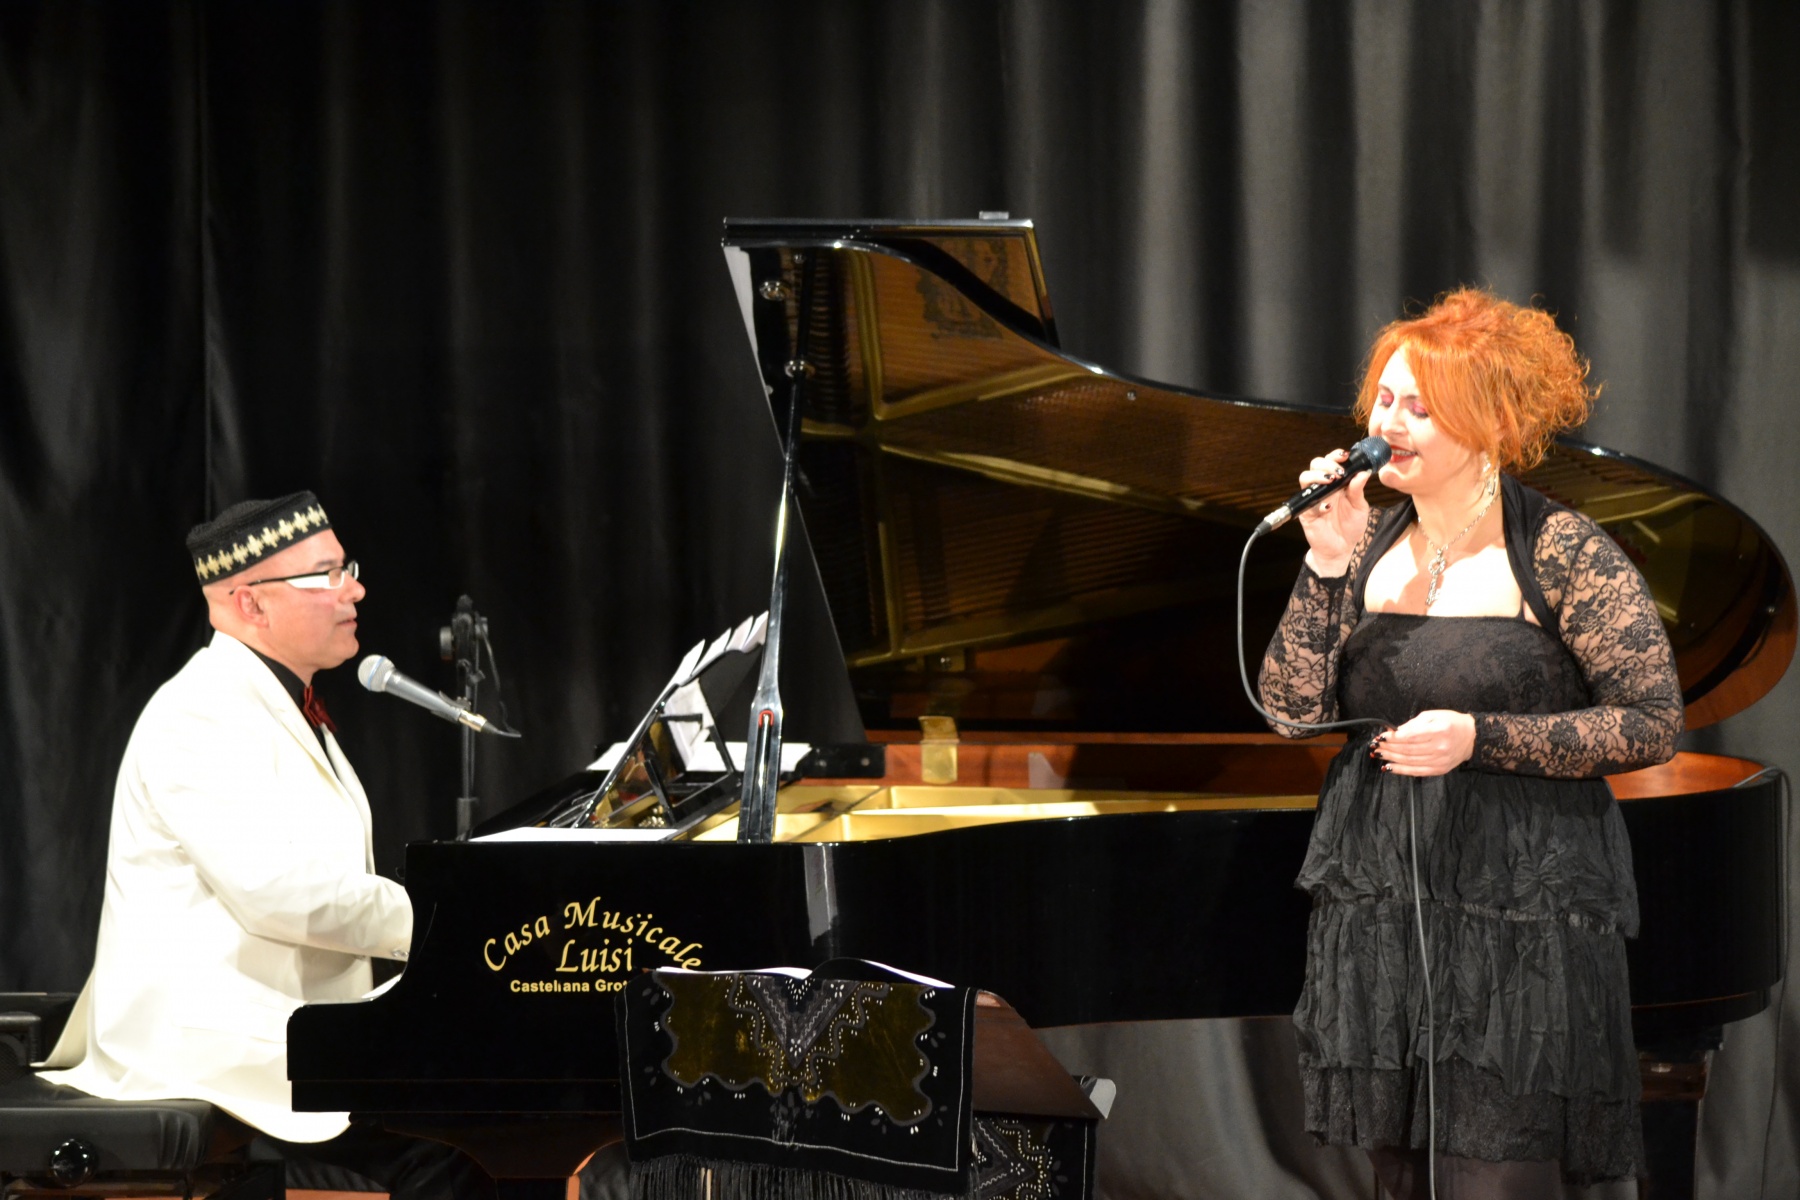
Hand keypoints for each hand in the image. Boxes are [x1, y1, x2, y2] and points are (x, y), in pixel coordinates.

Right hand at [1295, 447, 1372, 574]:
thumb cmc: (1350, 527)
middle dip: (1326, 463)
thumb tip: (1363, 472)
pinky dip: (1318, 502)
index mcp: (1337, 483)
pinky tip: (1328, 507)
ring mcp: (1313, 499)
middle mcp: (1323, 487)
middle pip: (1315, 464)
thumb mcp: (1360, 507)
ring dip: (1318, 476)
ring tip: (1331, 481)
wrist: (1341, 549)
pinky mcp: (1306, 513)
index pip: (1331, 462)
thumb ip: (1358, 489)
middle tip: (1339, 472)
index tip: (1345, 456)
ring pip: (1305, 477)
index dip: (1336, 455)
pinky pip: (1307, 502)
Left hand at [1373, 710, 1475, 776]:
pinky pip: (1416, 771)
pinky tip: (1389, 767)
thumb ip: (1413, 723)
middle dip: (1388, 748)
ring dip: (1391, 758)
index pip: (1410, 736)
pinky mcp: (1439, 770)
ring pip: (1410, 761)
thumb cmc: (1451, 723)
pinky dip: (1401, 770)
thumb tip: (1395, 732)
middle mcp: (1440, 747)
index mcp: (1439, 730)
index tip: (1381, 736)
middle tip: (1375, 746)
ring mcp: (1440, 760)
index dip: (1393, 738)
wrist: (1472, 738)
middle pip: (1408, 749)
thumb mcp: (1433, 715)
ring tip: (1378, 755)